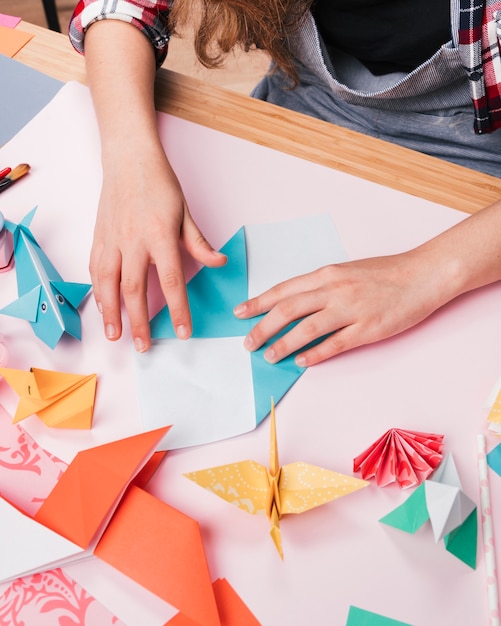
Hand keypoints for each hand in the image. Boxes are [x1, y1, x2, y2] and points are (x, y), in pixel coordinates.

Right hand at [90, 146, 225, 351]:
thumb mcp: (185, 211)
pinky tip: (102, 307)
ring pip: (108, 284)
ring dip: (111, 313)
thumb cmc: (159, 183)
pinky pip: (95, 270)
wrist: (128, 158)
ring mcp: (111, 240)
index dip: (178, 310)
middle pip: (134, 290)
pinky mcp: (98, 237)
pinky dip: (98, 292)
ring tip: (115, 336)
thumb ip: (199, 241)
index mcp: (159, 235)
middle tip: (144, 347)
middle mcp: (133, 241)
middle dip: (140, 322)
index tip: (183, 332)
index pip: (171, 281)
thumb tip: (219, 263)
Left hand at [234, 251, 444, 365]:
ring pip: (307, 329)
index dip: (258, 302)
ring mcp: (351, 310)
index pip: (283, 290)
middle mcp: (334, 290)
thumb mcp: (345, 271)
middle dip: (262, 327)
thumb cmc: (384, 273)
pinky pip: (335, 344)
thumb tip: (293, 304)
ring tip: (268, 356)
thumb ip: (320, 287)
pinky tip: (300, 362)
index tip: (239, 313)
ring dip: (283, 344)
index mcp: (327, 275)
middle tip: (247, 343)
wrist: (422, 275)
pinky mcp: (368, 329)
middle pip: (288, 310)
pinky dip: (315, 354)